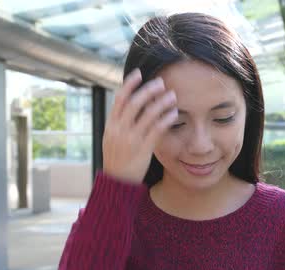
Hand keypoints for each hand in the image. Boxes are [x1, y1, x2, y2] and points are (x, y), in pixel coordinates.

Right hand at [102, 68, 177, 183]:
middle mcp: (120, 130)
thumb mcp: (112, 138)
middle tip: (161, 82)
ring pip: (148, 114)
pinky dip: (166, 119)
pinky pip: (157, 129)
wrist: (117, 181)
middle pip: (135, 103)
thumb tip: (128, 103)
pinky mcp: (144, 148)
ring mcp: (132, 139)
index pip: (119, 99)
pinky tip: (173, 113)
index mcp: (111, 125)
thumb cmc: (117, 158)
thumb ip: (119, 122)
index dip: (129, 85)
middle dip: (149, 90)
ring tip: (172, 95)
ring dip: (161, 102)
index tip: (138, 74)